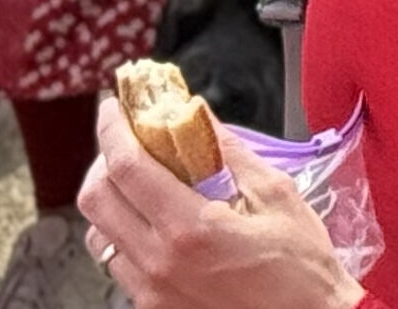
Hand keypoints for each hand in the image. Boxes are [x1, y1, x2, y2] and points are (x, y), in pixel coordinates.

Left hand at [80, 87, 359, 308]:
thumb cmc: (301, 265)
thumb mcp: (277, 195)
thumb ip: (231, 153)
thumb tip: (198, 116)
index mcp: (189, 228)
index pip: (126, 168)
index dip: (113, 130)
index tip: (114, 108)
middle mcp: (157, 262)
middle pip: (95, 200)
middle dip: (104, 159)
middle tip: (126, 139)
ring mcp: (149, 290)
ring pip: (98, 234)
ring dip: (111, 199)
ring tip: (140, 181)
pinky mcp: (152, 307)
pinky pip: (118, 263)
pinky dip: (124, 232)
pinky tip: (155, 222)